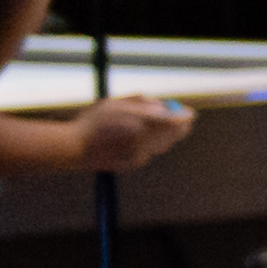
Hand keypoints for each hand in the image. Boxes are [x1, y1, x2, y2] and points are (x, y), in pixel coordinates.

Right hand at [72, 97, 191, 172]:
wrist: (74, 148)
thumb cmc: (93, 121)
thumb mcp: (116, 103)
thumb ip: (142, 103)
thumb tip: (164, 106)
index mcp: (139, 122)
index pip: (174, 121)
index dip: (185, 117)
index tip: (190, 113)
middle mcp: (143, 140)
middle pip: (174, 135)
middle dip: (179, 127)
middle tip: (181, 120)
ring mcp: (139, 154)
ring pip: (163, 145)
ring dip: (164, 136)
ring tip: (149, 127)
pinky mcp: (134, 164)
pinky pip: (150, 153)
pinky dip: (148, 145)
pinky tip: (132, 140)